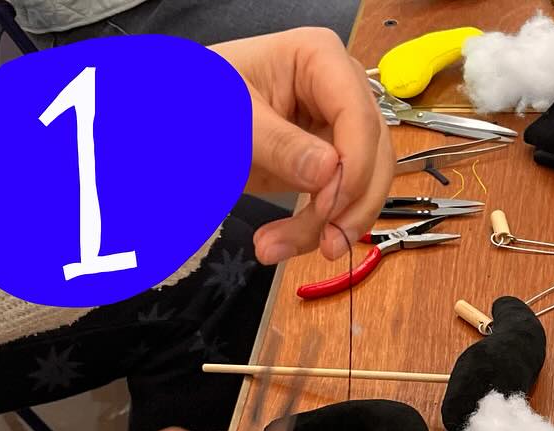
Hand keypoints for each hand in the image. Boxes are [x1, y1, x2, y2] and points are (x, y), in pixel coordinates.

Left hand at [211, 29, 393, 263]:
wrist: (180, 121)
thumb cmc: (197, 101)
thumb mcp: (231, 120)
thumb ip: (278, 144)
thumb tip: (329, 170)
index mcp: (318, 59)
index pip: (358, 116)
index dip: (353, 167)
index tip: (328, 208)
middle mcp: (340, 92)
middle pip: (373, 157)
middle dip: (349, 207)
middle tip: (323, 245)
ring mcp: (338, 130)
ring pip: (364, 189)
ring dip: (330, 228)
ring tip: (276, 248)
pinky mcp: (329, 164)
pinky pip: (340, 205)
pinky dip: (315, 231)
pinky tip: (278, 243)